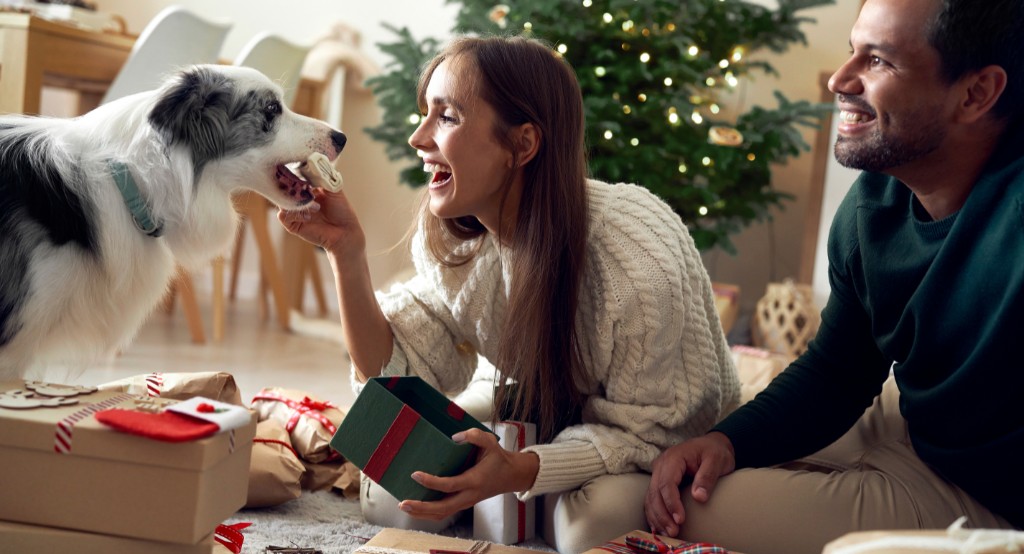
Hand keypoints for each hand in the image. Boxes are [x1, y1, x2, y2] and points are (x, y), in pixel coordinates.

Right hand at [276, 168, 363, 259]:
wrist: (345, 232)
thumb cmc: (342, 211)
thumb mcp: (334, 189)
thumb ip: (324, 176)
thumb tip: (314, 162)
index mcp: (309, 190)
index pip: (295, 178)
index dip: (294, 173)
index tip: (296, 168)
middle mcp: (300, 200)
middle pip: (286, 189)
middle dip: (291, 185)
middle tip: (299, 184)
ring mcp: (296, 212)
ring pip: (282, 201)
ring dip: (295, 200)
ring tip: (312, 202)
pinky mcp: (293, 225)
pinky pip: (283, 216)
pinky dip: (293, 213)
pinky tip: (309, 216)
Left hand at [397, 428, 539, 520]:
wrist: (511, 476)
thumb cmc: (498, 458)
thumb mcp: (491, 442)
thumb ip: (475, 436)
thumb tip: (454, 437)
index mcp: (475, 480)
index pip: (449, 485)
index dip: (431, 482)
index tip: (415, 474)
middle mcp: (469, 495)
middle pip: (442, 508)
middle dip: (421, 508)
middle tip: (402, 503)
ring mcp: (466, 502)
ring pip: (442, 514)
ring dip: (422, 513)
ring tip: (404, 507)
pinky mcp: (463, 504)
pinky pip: (444, 513)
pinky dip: (428, 513)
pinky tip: (416, 508)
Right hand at [645, 432, 734, 536]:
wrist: (711, 446)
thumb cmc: (715, 452)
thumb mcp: (716, 461)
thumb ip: (707, 477)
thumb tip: (699, 497)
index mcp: (673, 457)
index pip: (667, 483)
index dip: (672, 503)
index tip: (681, 520)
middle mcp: (661, 465)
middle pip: (655, 492)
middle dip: (662, 514)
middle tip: (674, 532)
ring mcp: (658, 473)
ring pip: (650, 498)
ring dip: (657, 517)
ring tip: (668, 534)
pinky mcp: (660, 481)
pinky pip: (652, 499)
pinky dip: (655, 514)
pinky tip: (660, 528)